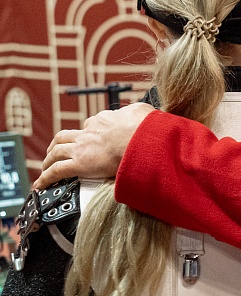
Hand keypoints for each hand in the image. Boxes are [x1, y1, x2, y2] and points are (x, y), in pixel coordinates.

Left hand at [34, 103, 154, 189]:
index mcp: (103, 120)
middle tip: (55, 152)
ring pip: (57, 151)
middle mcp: (89, 132)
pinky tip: (40, 184)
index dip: (87, 133)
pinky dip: (46, 177)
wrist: (140, 139)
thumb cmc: (144, 127)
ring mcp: (82, 148)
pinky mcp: (80, 164)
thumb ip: (137, 111)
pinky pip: (57, 170)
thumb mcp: (142, 111)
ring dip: (48, 159)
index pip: (90, 125)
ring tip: (45, 167)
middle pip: (66, 136)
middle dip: (57, 144)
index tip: (89, 140)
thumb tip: (140, 112)